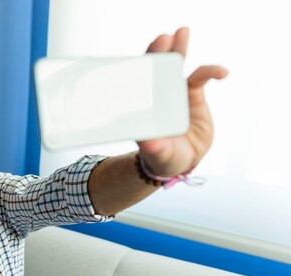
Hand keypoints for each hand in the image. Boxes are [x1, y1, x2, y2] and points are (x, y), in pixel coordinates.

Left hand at [138, 27, 227, 175]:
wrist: (182, 159)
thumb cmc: (163, 157)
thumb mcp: (158, 154)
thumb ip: (155, 149)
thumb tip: (149, 144)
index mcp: (143, 107)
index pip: (140, 83)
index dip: (142, 69)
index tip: (145, 60)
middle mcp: (156, 96)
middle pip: (156, 69)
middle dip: (159, 52)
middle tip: (164, 37)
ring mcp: (174, 92)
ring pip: (176, 66)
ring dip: (179, 49)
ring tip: (182, 31)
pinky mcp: (193, 94)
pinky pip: (201, 76)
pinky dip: (211, 70)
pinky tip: (222, 72)